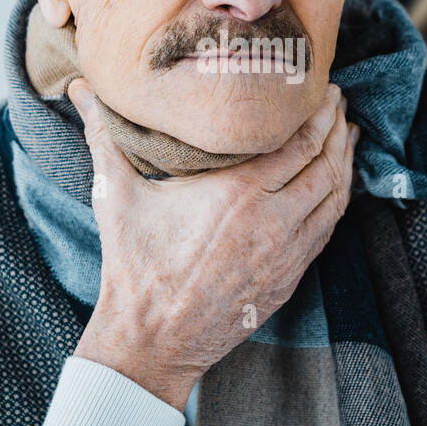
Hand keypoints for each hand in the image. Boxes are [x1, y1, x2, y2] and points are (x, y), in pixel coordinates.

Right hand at [66, 79, 357, 410]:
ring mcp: (286, 253)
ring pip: (333, 198)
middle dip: (335, 128)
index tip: (321, 86)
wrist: (152, 339)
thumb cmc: (134, 267)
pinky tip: (336, 184)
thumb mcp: (116, 196)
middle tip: (338, 101)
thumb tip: (79, 89)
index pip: (296, 142)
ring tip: (347, 135)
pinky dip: (337, 200)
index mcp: (237, 194)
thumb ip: (104, 136)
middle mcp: (271, 221)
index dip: (316, 112)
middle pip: (324, 163)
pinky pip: (326, 230)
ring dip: (344, 162)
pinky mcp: (289, 277)